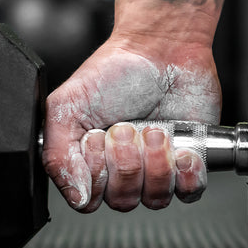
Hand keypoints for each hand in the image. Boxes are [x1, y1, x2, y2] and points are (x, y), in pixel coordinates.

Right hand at [43, 34, 219, 211]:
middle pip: (122, 200)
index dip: (95, 174)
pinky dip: (187, 173)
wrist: (160, 47)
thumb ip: (57, 153)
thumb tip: (75, 195)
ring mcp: (156, 168)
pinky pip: (190, 191)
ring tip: (155, 129)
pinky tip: (181, 149)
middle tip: (127, 127)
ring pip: (156, 198)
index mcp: (90, 162)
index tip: (98, 139)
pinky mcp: (188, 162)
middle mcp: (123, 170)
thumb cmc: (115, 71)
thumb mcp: (67, 105)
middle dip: (126, 161)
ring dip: (156, 162)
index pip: (89, 200)